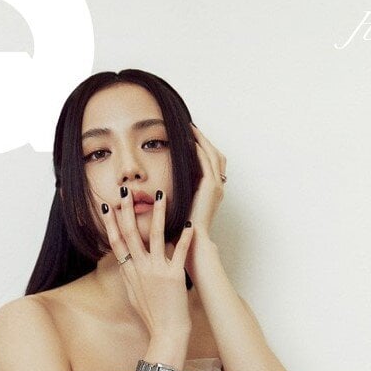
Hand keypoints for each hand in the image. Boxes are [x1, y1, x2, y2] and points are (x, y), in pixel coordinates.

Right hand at [101, 186, 193, 337]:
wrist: (166, 333)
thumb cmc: (152, 316)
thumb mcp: (134, 294)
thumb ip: (131, 275)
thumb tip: (126, 261)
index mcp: (130, 272)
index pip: (116, 242)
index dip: (111, 224)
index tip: (106, 207)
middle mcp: (140, 269)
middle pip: (130, 235)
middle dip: (127, 211)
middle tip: (126, 192)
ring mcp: (156, 272)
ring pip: (154, 237)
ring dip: (157, 214)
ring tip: (160, 195)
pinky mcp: (174, 277)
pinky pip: (179, 253)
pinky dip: (184, 237)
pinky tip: (189, 223)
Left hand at [185, 123, 226, 281]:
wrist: (191, 245)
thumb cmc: (181, 234)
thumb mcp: (176, 210)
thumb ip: (171, 198)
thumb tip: (154, 191)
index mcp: (209, 192)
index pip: (208, 163)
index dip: (200, 148)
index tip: (187, 136)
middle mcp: (216, 188)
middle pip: (215, 154)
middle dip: (203, 139)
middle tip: (190, 126)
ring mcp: (216, 187)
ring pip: (212, 154)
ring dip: (201, 139)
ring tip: (190, 127)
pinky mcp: (211, 188)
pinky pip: (206, 161)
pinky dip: (198, 149)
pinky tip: (189, 140)